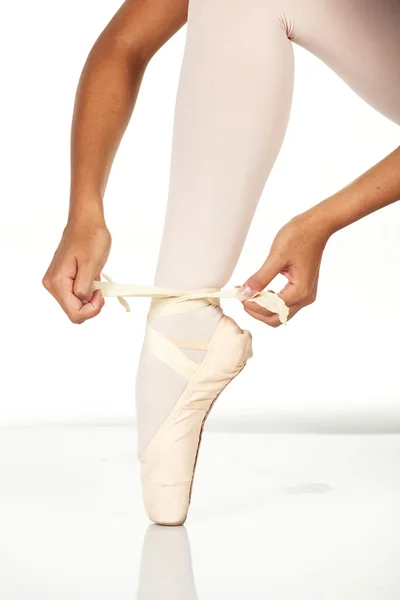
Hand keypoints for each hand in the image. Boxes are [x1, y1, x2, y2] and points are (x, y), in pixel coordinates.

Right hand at [42, 215, 110, 323]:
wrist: (86, 222)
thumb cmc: (90, 238)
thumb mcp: (91, 264)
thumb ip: (84, 287)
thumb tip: (82, 300)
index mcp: (58, 282)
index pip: (75, 314)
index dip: (92, 310)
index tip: (100, 294)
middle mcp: (53, 284)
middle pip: (74, 312)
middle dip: (91, 305)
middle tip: (100, 288)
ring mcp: (56, 282)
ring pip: (75, 305)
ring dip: (89, 298)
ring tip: (95, 280)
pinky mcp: (62, 280)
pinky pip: (75, 296)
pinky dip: (86, 292)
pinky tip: (91, 279)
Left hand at [240, 211, 330, 325]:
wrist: (316, 226)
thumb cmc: (299, 237)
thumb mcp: (276, 257)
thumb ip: (260, 278)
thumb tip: (245, 293)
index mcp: (300, 292)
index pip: (270, 310)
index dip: (251, 305)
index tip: (238, 294)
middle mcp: (305, 298)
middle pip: (276, 318)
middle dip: (256, 311)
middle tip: (242, 297)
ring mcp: (306, 295)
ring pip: (280, 313)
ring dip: (263, 307)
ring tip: (249, 292)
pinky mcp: (303, 289)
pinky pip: (284, 304)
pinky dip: (270, 302)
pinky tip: (262, 291)